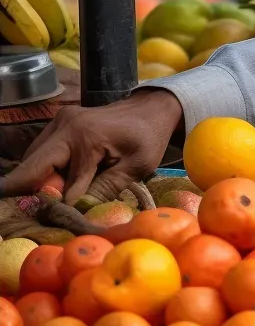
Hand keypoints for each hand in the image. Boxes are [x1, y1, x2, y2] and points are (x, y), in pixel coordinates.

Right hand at [0, 90, 183, 203]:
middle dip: (31, 190)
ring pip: (33, 159)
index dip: (54, 202)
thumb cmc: (149, 137)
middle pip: (31, 165)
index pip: (55, 179)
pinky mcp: (60, 122)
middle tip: (39, 209)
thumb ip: (105, 188)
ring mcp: (60, 121)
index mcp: (85, 137)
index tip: (58, 217)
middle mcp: (65, 126)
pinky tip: (61, 180)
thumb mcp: (136, 167)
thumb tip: (77, 212)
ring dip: (39, 179)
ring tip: (57, 195)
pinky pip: (42, 150)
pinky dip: (46, 167)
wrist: (153, 108)